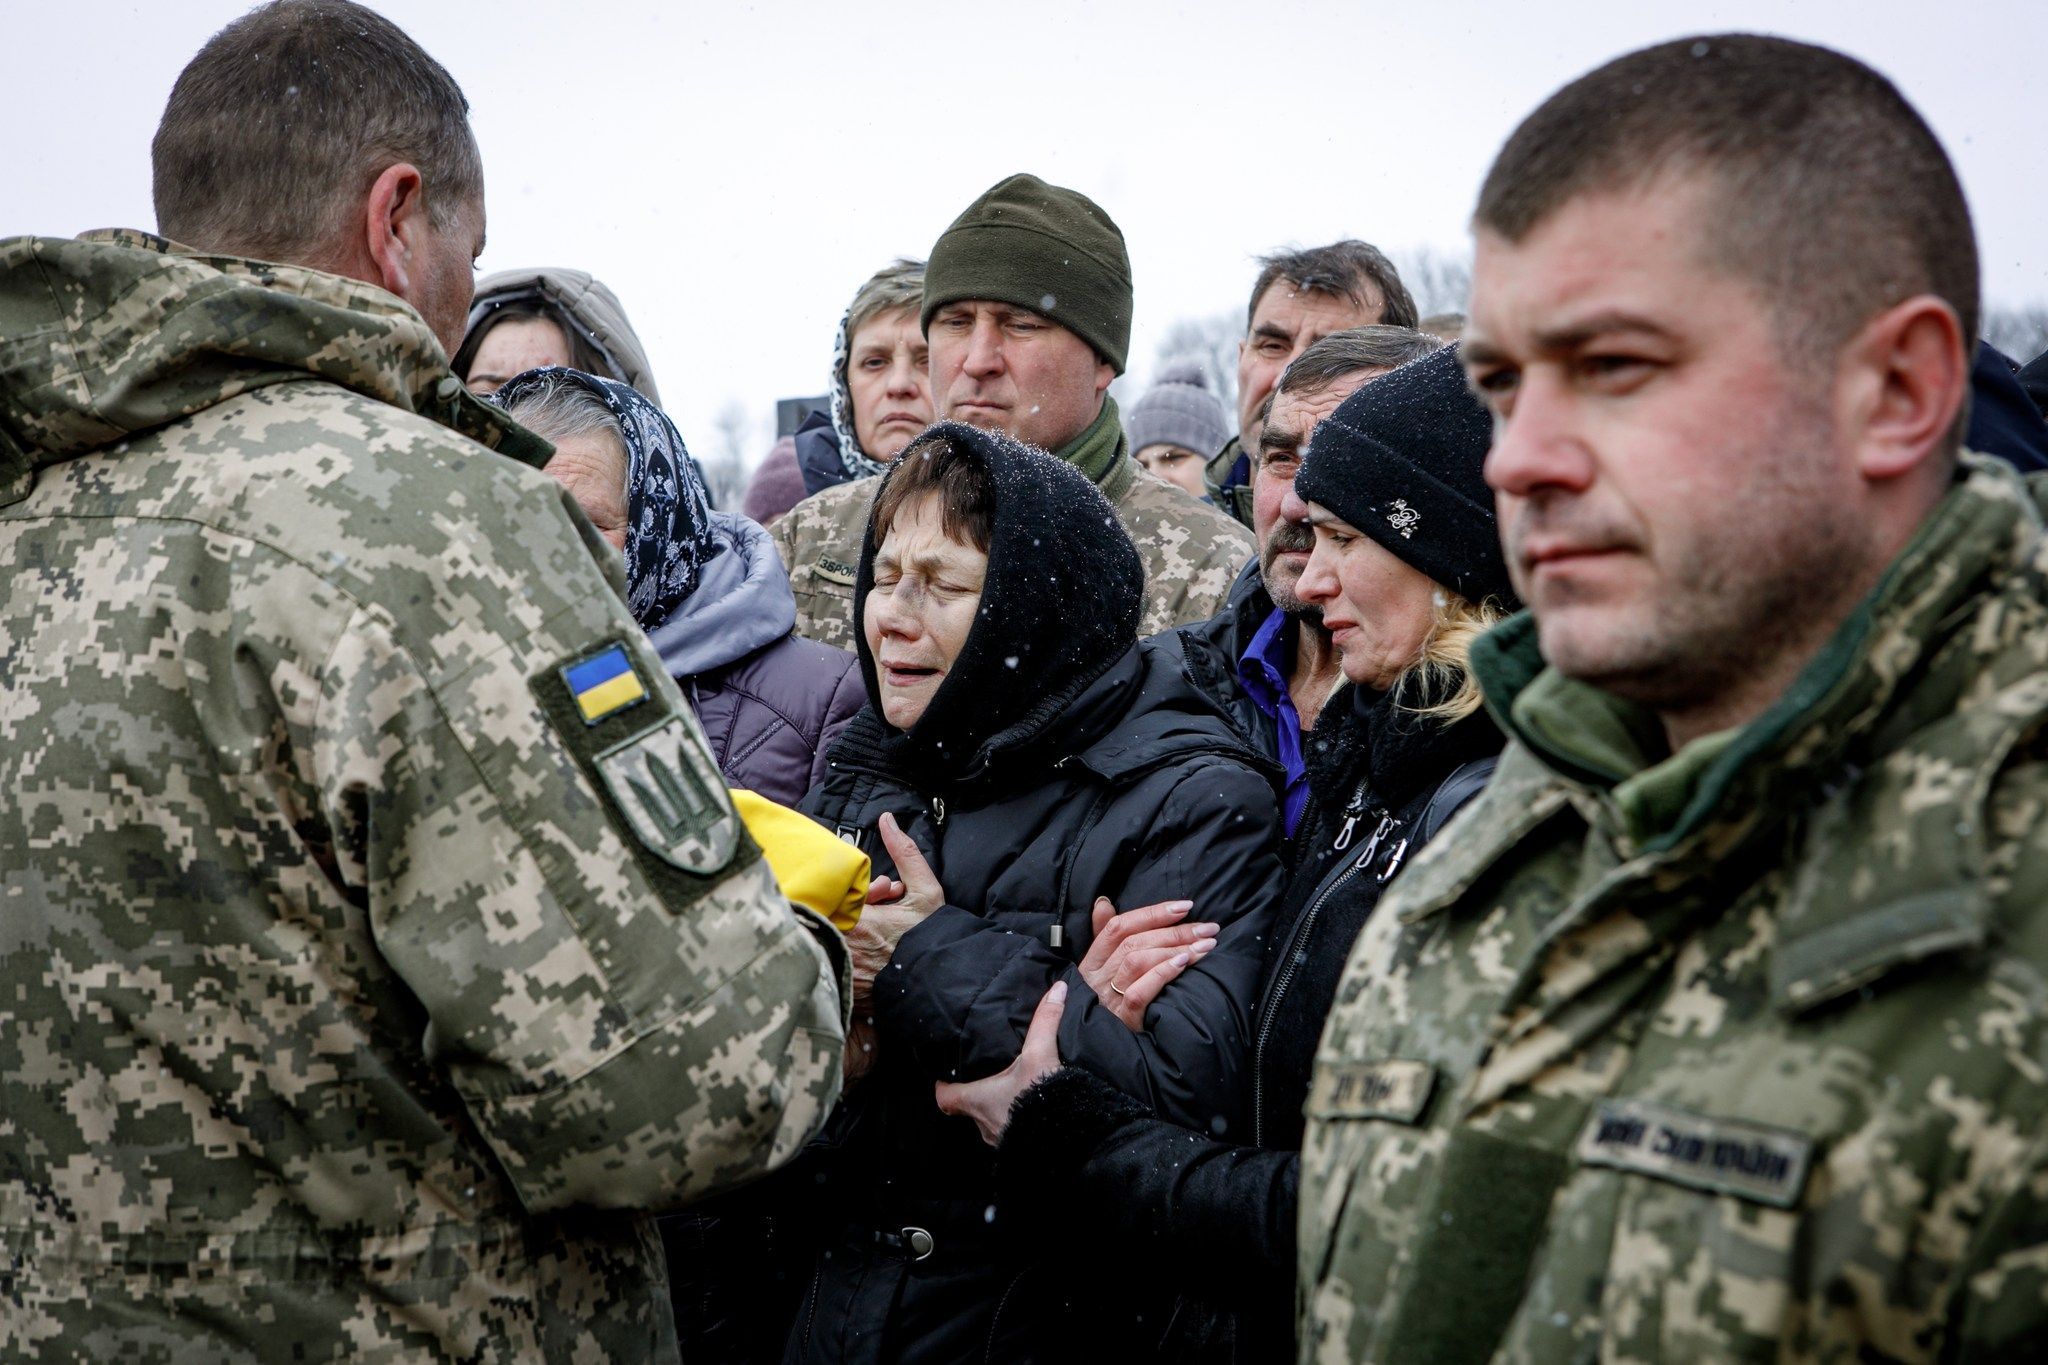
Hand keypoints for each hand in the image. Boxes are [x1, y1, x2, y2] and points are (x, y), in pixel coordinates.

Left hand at [846, 812, 945, 1012]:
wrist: (941, 985)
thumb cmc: (932, 938)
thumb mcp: (925, 891)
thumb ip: (904, 852)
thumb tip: (887, 820)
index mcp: (857, 921)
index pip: (834, 898)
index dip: (856, 895)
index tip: (879, 896)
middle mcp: (843, 947)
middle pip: (830, 919)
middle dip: (854, 911)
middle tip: (882, 912)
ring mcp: (842, 970)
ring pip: (831, 941)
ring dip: (851, 934)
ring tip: (880, 936)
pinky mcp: (844, 989)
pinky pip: (834, 964)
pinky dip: (850, 956)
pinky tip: (875, 956)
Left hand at [935, 981, 1066, 1145]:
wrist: (1069, 1142)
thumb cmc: (1039, 1100)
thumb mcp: (1040, 1054)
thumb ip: (1045, 1021)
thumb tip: (1057, 988)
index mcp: (976, 1100)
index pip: (944, 1098)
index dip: (943, 1084)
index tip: (949, 1072)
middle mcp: (983, 1123)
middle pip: (968, 1106)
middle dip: (978, 1090)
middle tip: (988, 1070)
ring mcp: (1002, 1138)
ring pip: (991, 1118)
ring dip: (1000, 1104)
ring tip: (1012, 1085)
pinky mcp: (1023, 1147)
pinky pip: (1013, 1130)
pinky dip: (1019, 1118)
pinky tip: (1034, 1106)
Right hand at [1078, 898, 1217, 1030]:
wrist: (1101, 1052)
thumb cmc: (1106, 1005)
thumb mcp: (1100, 970)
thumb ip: (1103, 936)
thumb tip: (1104, 902)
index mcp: (1091, 962)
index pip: (1117, 927)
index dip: (1151, 913)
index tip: (1184, 906)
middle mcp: (1096, 978)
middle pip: (1134, 942)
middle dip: (1174, 930)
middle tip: (1207, 927)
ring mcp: (1108, 1000)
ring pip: (1137, 962)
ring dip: (1175, 948)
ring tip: (1205, 944)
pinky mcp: (1123, 1021)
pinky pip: (1139, 993)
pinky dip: (1162, 974)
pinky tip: (1184, 963)